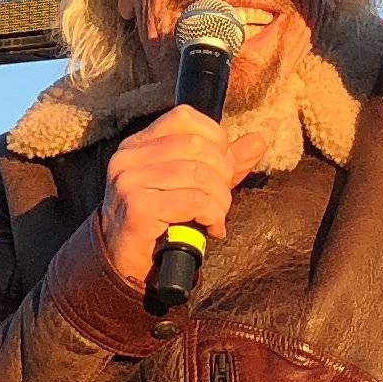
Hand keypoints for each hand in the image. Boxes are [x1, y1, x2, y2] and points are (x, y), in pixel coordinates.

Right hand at [99, 105, 266, 287]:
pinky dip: (212, 214)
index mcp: (138, 144)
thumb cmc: (158, 222)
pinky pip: (194, 200)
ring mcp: (130, 181)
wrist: (124, 264)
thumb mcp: (191, 186)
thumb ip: (223, 162)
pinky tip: (210, 227)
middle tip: (222, 198)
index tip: (222, 167)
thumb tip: (257, 140)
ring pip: (198, 174)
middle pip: (196, 146)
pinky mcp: (138, 207)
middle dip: (222, 174)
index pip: (184, 117)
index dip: (215, 138)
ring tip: (216, 216)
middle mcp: (128, 157)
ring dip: (220, 199)